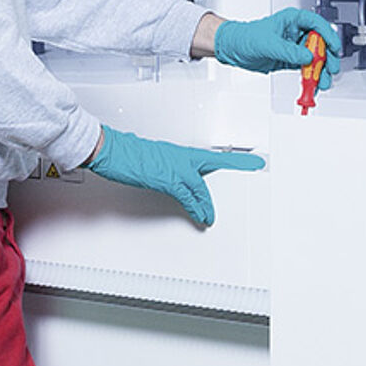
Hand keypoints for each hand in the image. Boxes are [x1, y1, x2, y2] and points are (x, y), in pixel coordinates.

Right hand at [84, 127, 264, 224]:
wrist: (111, 149)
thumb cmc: (125, 153)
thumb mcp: (151, 159)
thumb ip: (165, 166)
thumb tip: (170, 176)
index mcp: (178, 152)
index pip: (211, 155)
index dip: (234, 157)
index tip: (251, 158)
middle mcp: (180, 157)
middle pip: (215, 162)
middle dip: (237, 164)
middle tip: (255, 165)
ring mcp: (175, 168)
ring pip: (201, 187)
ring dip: (208, 203)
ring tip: (211, 217)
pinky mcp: (167, 179)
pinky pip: (187, 196)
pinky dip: (196, 207)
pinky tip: (200, 215)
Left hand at [212, 8, 341, 89]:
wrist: (233, 49)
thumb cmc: (246, 37)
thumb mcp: (268, 43)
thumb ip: (289, 51)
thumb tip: (307, 58)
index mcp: (292, 20)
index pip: (317, 24)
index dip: (328, 35)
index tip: (334, 47)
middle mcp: (296, 32)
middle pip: (320, 44)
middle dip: (327, 58)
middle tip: (331, 69)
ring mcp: (294, 47)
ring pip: (314, 59)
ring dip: (320, 71)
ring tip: (322, 82)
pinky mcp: (291, 60)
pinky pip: (305, 69)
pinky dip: (310, 77)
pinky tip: (313, 85)